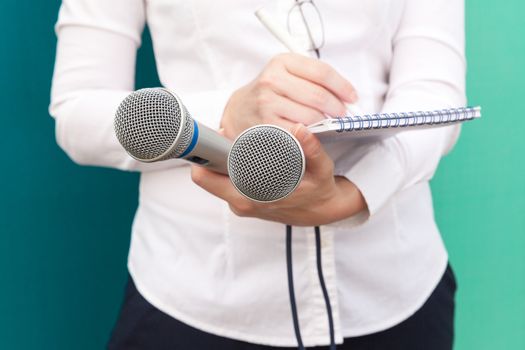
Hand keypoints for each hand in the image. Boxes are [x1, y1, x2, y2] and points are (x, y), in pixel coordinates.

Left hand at [191, 124, 365, 225]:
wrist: (323, 211)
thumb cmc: (319, 191)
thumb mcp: (321, 171)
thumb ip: (312, 150)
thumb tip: (301, 129)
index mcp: (249, 198)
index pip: (207, 176)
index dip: (207, 152)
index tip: (219, 132)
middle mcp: (240, 203)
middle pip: (207, 175)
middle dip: (213, 153)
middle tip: (228, 132)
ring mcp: (240, 203)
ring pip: (216, 177)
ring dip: (222, 159)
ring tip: (236, 141)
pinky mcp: (244, 200)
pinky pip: (226, 180)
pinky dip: (230, 166)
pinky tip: (243, 154)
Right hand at [221, 53, 357, 139]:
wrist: (240, 110)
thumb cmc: (271, 92)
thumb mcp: (287, 73)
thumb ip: (314, 78)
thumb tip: (347, 95)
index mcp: (281, 62)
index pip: (322, 72)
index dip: (342, 86)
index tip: (352, 97)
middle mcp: (272, 80)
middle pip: (318, 96)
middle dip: (337, 108)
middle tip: (342, 114)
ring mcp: (267, 103)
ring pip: (311, 116)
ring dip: (324, 123)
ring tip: (325, 123)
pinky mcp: (266, 124)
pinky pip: (299, 132)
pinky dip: (310, 134)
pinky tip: (312, 132)